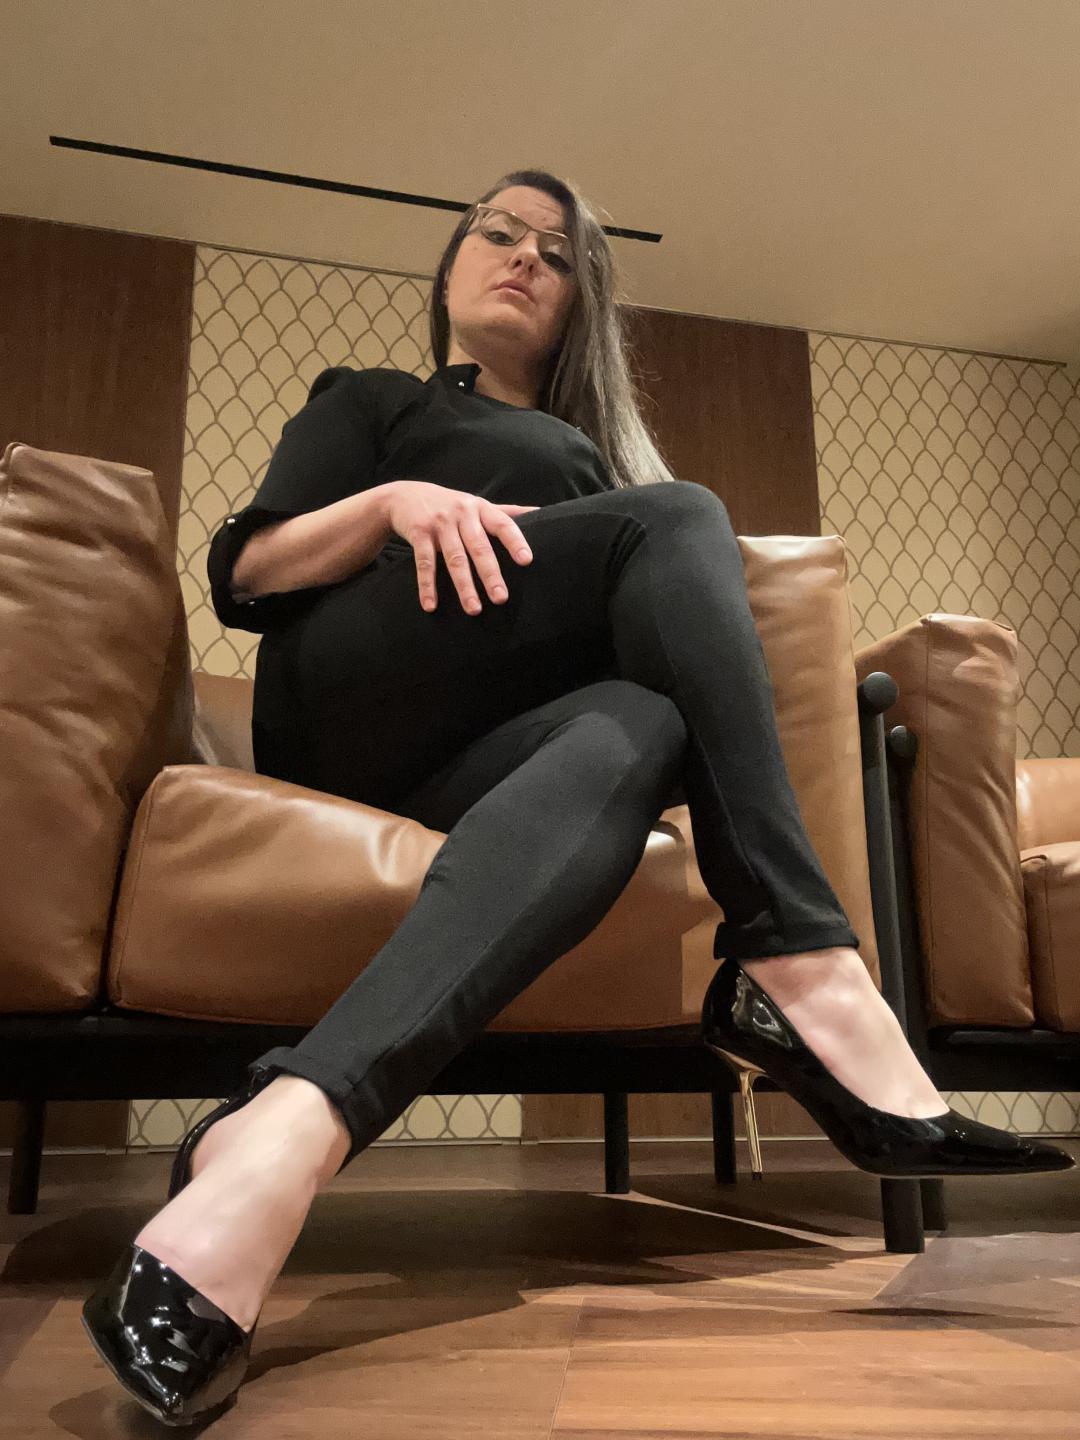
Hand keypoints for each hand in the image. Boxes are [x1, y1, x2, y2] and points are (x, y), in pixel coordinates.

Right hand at [383, 480, 539, 614]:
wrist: (404, 495)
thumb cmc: (450, 505)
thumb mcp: (477, 504)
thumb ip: (507, 511)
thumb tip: (540, 512)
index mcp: (481, 508)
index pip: (503, 524)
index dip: (515, 541)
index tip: (526, 560)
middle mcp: (462, 514)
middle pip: (479, 547)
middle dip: (490, 573)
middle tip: (501, 598)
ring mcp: (440, 523)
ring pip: (454, 559)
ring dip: (464, 585)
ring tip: (474, 609)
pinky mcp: (419, 532)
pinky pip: (424, 563)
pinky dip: (427, 586)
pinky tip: (431, 605)